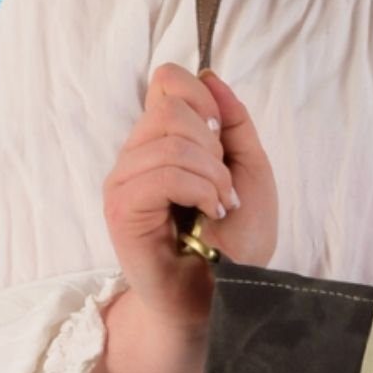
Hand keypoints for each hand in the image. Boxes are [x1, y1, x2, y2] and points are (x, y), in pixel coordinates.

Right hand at [102, 63, 277, 338]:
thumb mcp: (251, 169)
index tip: (222, 139)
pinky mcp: (120, 210)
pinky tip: (208, 213)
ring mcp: (124, 181)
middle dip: (213, 145)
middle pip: (171, 105)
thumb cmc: (236, 241)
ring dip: (212, 174)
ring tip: (220, 205)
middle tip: (222, 185)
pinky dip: (199, 190)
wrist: (226, 297)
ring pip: (169, 140)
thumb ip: (234, 121)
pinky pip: (161, 174)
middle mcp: (137, 155)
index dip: (202, 99)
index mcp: (163, 140)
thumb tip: (209, 74)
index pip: (168, 79)